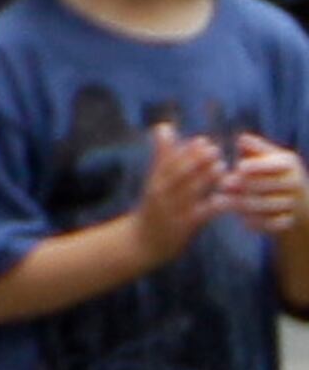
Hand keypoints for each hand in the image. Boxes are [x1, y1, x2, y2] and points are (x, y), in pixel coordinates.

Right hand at [132, 118, 226, 263]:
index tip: (202, 141)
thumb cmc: (153, 207)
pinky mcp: (183, 228)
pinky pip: (201, 214)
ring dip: (205, 179)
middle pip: (178, 175)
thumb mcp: (154, 180)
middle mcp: (162, 195)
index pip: (168, 162)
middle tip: (214, 150)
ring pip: (189, 192)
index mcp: (156, 181)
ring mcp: (172, 211)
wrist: (141, 242)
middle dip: (195, 161)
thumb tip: (164, 126)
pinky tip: (228, 199)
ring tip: (221, 168)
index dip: (185, 151)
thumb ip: (162, 154)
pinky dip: (215, 205)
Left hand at [220, 129, 308, 235]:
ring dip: (241, 204)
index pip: (272, 164)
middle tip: (221, 184)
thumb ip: (254, 148)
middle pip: (266, 185)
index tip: (239, 167)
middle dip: (242, 184)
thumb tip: (242, 139)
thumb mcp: (267, 156)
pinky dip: (255, 221)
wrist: (297, 200)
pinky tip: (240, 218)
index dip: (256, 165)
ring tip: (218, 201)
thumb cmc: (272, 171)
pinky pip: (271, 223)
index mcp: (288, 163)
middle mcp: (294, 183)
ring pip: (266, 205)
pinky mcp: (289, 221)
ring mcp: (293, 203)